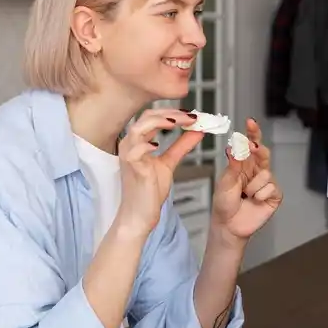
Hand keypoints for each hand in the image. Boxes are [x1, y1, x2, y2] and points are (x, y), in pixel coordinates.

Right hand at [116, 108, 201, 235]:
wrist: (139, 214)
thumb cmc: (148, 191)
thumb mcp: (169, 163)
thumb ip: (181, 146)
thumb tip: (198, 131)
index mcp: (138, 141)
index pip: (153, 116)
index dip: (174, 112)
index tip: (194, 115)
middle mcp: (130, 144)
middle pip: (147, 116)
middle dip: (172, 113)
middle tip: (193, 117)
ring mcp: (129, 154)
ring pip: (139, 127)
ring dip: (161, 121)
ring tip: (180, 123)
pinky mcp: (131, 167)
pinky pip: (135, 149)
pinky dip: (147, 144)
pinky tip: (159, 145)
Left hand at [212, 118, 281, 242]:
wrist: (229, 225)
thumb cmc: (224, 204)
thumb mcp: (225, 183)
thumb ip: (232, 166)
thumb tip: (234, 148)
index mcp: (243, 164)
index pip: (249, 145)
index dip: (252, 133)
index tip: (250, 122)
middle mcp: (256, 170)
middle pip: (263, 153)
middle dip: (258, 150)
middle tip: (252, 148)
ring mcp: (267, 182)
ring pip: (266, 173)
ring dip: (253, 186)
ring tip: (246, 195)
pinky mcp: (275, 195)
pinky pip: (271, 188)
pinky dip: (260, 195)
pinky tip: (254, 201)